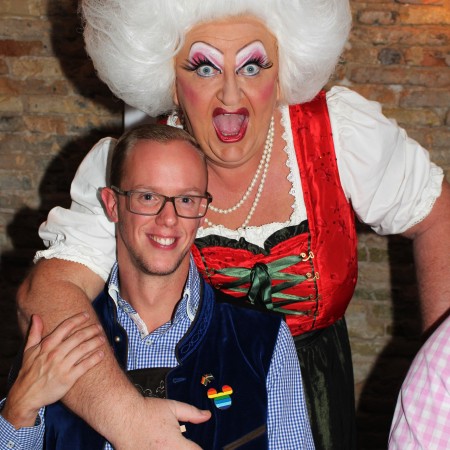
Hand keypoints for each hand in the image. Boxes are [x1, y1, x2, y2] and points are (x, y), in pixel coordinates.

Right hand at [2, 312, 104, 428]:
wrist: (25, 396)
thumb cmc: (28, 372)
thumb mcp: (28, 351)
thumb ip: (34, 332)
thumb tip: (36, 316)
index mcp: (46, 345)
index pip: (65, 327)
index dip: (78, 319)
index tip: (86, 315)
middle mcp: (55, 354)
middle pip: (78, 337)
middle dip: (91, 330)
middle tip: (98, 327)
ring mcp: (62, 366)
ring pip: (83, 349)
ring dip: (95, 342)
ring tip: (102, 338)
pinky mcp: (68, 378)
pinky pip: (85, 365)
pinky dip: (95, 358)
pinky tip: (102, 354)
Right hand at [126, 397, 210, 449]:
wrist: (122, 415)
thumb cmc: (145, 411)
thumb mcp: (173, 407)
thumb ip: (192, 413)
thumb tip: (206, 416)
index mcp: (176, 445)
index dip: (198, 449)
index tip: (195, 445)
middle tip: (180, 444)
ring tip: (166, 445)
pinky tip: (156, 447)